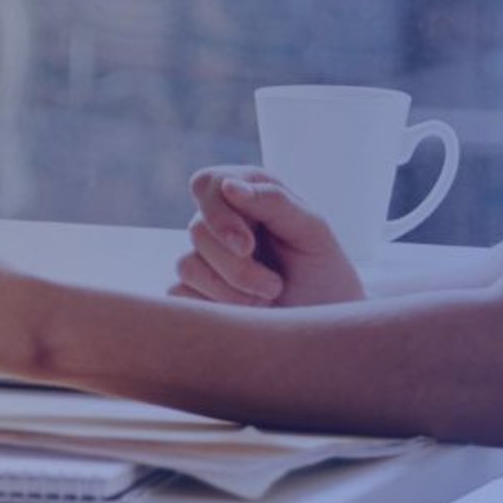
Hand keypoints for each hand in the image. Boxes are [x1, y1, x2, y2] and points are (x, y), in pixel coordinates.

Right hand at [171, 166, 365, 308]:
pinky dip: (214, 307)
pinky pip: (180, 295)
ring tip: (267, 300)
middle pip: (198, 230)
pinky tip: (243, 312)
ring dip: (230, 291)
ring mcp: (203, 256)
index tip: (246, 247)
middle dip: (237, 267)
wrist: (323, 320)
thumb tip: (229, 185)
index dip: (218, 214)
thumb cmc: (323, 271)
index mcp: (248, 194)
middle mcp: (220, 221)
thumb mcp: (312, 232)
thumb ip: (274, 202)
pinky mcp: (193, 289)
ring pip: (187, 265)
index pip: (207, 183)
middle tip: (274, 286)